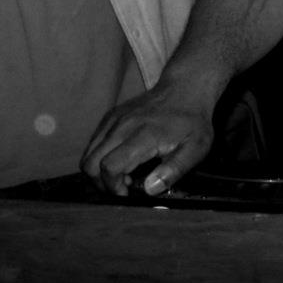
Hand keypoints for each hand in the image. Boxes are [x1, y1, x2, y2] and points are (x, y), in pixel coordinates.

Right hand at [80, 83, 215, 196]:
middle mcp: (122, 126)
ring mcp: (113, 119)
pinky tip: (121, 160)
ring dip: (99, 171)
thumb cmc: (191, 121)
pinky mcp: (110, 116)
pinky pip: (93, 143)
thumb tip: (149, 189)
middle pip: (90, 163)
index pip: (109, 166)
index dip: (113, 187)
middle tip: (123, 188)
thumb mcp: (195, 149)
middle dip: (101, 183)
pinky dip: (99, 157)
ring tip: (123, 175)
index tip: (128, 194)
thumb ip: (173, 170)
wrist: (184, 89)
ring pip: (88, 154)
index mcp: (143, 135)